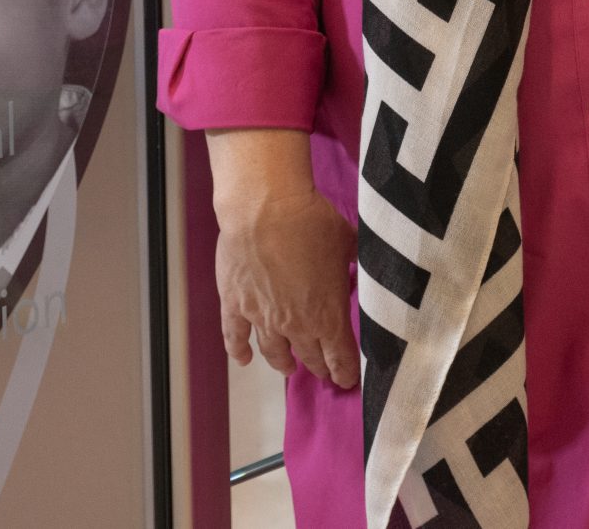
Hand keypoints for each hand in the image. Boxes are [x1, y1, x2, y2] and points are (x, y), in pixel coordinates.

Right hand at [206, 129, 357, 388]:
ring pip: (274, 352)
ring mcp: (262, 318)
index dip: (344, 371)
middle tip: (323, 372)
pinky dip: (238, 350)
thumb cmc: (311, 222)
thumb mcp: (347, 244)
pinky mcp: (234, 304)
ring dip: (283, 363)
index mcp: (328, 315)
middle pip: (309, 356)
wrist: (264, 209)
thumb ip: (353, 267)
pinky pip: (235, 335)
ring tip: (288, 368)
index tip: (346, 379)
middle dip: (319, 367)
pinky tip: (243, 359)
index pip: (340, 357)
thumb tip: (354, 274)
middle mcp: (295, 325)